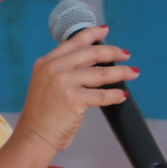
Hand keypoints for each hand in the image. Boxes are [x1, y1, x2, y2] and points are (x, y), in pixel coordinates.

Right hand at [15, 26, 135, 152]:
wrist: (33, 136)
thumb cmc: (43, 115)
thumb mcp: (47, 84)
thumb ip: (65, 71)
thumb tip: (95, 63)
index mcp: (46, 63)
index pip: (73, 42)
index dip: (92, 34)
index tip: (105, 30)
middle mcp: (53, 68)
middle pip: (90, 53)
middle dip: (112, 52)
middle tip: (125, 55)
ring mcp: (62, 82)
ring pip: (100, 73)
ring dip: (121, 72)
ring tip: (133, 72)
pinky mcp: (72, 99)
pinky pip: (102, 95)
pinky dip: (115, 95)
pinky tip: (123, 95)